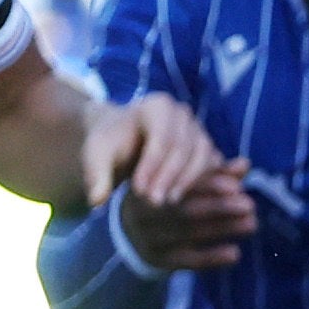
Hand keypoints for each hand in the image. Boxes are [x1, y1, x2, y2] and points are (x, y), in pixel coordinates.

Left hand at [80, 92, 223, 210]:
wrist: (123, 138)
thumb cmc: (111, 144)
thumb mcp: (97, 156)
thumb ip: (96, 175)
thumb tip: (97, 201)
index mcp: (157, 106)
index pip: (161, 136)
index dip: (153, 165)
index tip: (139, 191)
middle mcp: (182, 114)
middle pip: (184, 146)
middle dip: (169, 176)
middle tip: (154, 202)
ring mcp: (198, 129)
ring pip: (202, 155)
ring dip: (187, 181)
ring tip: (168, 202)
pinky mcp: (206, 146)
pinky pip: (212, 163)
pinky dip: (201, 181)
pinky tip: (181, 198)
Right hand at [118, 160, 258, 273]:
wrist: (135, 228)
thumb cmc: (172, 194)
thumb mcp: (188, 180)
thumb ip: (216, 173)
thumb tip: (245, 164)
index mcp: (149, 184)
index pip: (182, 185)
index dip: (211, 185)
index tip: (237, 186)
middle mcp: (144, 212)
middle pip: (186, 210)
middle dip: (220, 207)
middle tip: (250, 205)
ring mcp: (149, 238)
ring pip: (190, 234)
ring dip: (223, 229)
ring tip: (252, 224)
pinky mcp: (158, 260)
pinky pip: (187, 260)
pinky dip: (212, 258)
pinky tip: (235, 253)